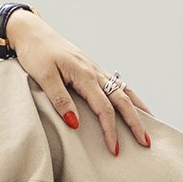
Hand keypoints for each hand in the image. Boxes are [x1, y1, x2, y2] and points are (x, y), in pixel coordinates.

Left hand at [3, 12, 151, 154]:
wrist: (32, 32)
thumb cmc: (36, 53)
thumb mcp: (44, 77)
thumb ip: (60, 99)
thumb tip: (75, 123)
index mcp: (84, 75)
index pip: (104, 108)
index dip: (110, 130)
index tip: (114, 149)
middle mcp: (94, 72)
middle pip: (122, 100)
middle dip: (135, 122)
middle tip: (145, 142)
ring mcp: (95, 69)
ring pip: (123, 90)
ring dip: (137, 108)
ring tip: (150, 123)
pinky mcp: (91, 68)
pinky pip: (115, 83)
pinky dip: (128, 95)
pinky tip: (131, 103)